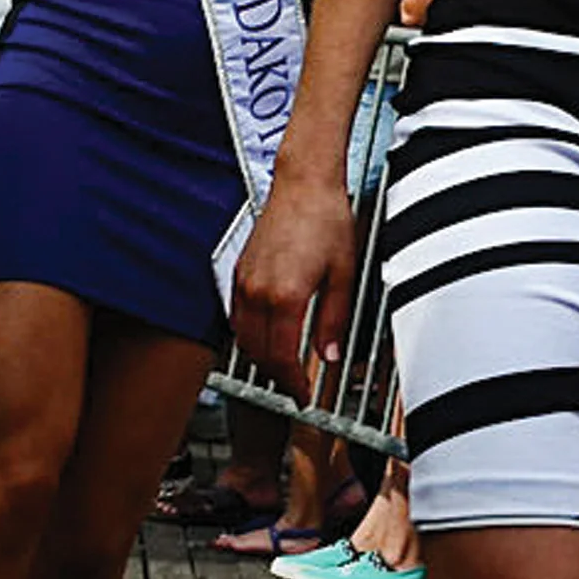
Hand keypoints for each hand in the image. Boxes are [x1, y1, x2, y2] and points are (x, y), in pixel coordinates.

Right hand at [229, 178, 358, 386]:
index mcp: (285, 296)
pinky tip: (263, 337)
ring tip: (282, 366)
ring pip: (241, 337)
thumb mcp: (343, 273)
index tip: (302, 394)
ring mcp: (243, 282)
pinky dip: (247, 335)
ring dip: (259, 357)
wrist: (304, 184)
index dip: (292, 382)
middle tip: (295, 385)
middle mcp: (257, 292)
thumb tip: (330, 355)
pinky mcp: (239, 272)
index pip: (281, 357)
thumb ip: (334, 319)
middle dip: (276, 375)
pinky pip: (235, 316)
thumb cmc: (327, 220)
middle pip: (258, 352)